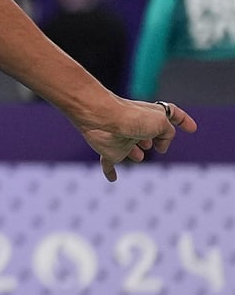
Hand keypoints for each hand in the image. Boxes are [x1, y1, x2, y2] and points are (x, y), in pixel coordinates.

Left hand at [76, 99, 197, 181]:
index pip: (171, 115)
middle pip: (148, 133)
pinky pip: (108, 163)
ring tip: (138, 154)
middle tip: (158, 145)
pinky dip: (110, 171)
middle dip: (154, 138)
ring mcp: (123, 139)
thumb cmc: (133, 117)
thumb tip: (160, 146)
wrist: (102, 119)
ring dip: (134, 152)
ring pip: (129, 148)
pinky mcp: (109, 151)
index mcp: (151, 114)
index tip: (192, 129)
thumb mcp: (162, 123)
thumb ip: (168, 134)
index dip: (183, 120)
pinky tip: (112, 179)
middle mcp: (137, 126)